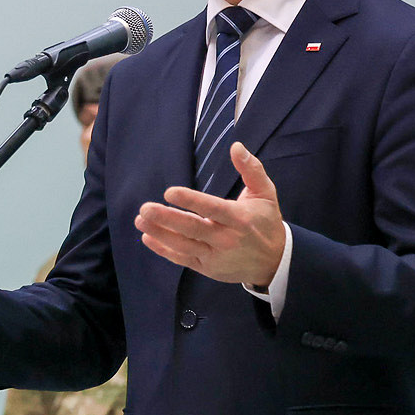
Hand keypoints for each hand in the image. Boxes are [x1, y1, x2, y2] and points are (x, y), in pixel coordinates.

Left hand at [135, 143, 286, 287]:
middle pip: (193, 229)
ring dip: (160, 233)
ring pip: (183, 245)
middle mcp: (226, 239)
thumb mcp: (265, 193)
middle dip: (167, 219)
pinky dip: (164, 250)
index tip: (169, 192)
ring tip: (140, 220)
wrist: (274, 262)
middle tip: (145, 208)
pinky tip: (147, 237)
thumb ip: (251, 169)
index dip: (191, 201)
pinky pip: (182, 259)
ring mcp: (215, 256)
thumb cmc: (266, 221)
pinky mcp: (207, 268)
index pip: (212, 209)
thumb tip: (236, 146)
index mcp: (239, 219)